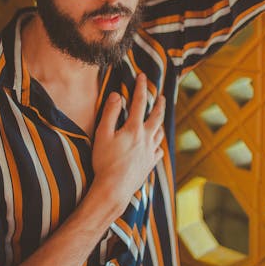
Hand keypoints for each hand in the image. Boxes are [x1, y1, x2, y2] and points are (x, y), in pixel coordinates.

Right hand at [91, 73, 164, 216]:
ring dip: (160, 123)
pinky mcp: (149, 164)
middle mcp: (146, 138)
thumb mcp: (102, 134)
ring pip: (160, 133)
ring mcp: (150, 152)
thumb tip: (117, 95)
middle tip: (162, 96)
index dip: (141, 87)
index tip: (142, 76)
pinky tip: (155, 145)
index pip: (139, 102)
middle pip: (157, 116)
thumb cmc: (105, 162)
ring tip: (159, 119)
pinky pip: (158, 151)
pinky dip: (158, 144)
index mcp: (134, 128)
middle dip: (160, 104)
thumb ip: (110, 113)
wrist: (114, 189)